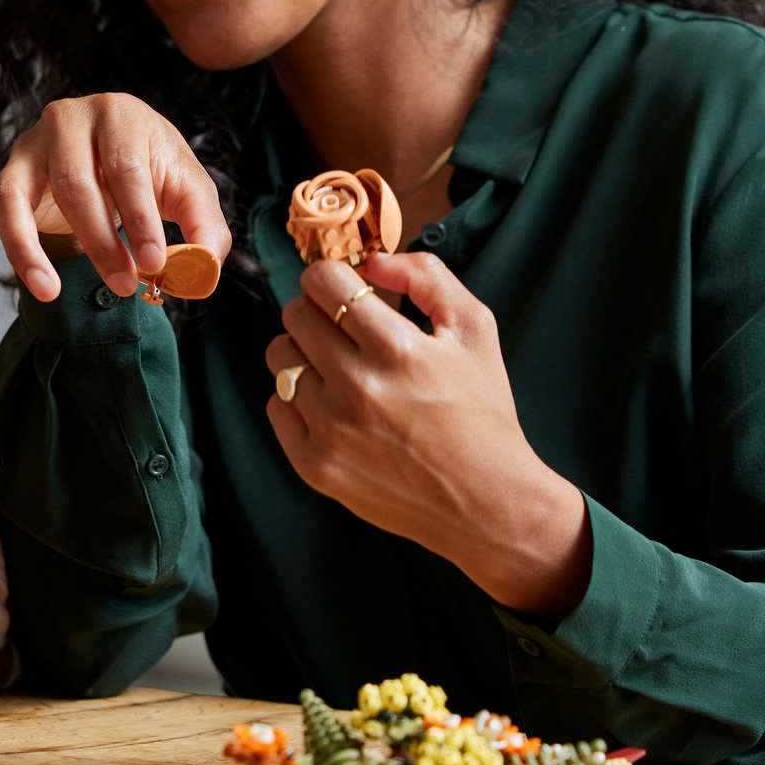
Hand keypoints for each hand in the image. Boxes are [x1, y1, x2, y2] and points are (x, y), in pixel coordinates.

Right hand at [0, 94, 230, 301]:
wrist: (125, 145)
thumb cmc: (157, 169)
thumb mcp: (191, 191)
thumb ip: (206, 231)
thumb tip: (196, 273)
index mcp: (117, 114)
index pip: (124, 167)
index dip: (140, 218)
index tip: (155, 264)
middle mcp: (65, 122)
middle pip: (72, 183)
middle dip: (99, 241)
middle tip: (126, 284)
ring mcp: (26, 151)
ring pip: (13, 198)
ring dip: (29, 249)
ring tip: (47, 290)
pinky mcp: (5, 182)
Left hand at [263, 251, 592, 617]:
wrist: (487, 503)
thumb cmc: (484, 412)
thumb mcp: (474, 330)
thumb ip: (427, 277)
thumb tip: (371, 261)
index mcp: (397, 349)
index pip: (323, 281)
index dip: (332, 277)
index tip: (345, 289)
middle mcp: (357, 388)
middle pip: (295, 315)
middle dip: (319, 311)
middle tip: (346, 329)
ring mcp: (331, 431)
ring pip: (280, 358)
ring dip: (304, 352)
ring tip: (340, 367)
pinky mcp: (315, 466)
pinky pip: (276, 405)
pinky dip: (298, 398)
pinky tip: (334, 404)